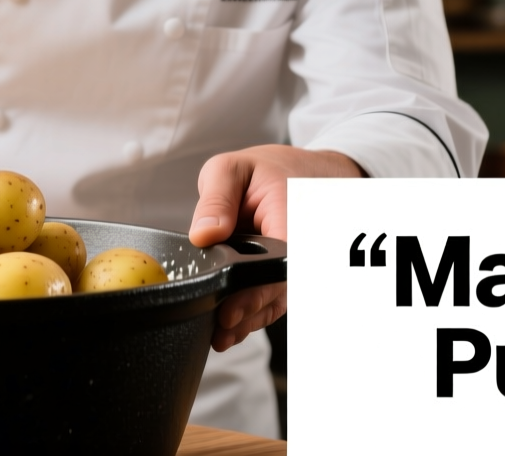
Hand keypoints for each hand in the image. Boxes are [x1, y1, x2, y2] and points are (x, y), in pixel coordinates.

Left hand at [188, 144, 363, 352]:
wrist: (294, 174)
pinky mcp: (285, 274)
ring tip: (222, 335)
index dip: (256, 293)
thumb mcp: (230, 170)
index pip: (279, 264)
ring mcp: (295, 263)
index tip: (231, 310)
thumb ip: (216, 200)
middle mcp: (300, 244)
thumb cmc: (266, 171)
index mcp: (292, 216)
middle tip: (221, 331)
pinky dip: (255, 312)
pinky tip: (232, 325)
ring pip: (279, 300)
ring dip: (251, 320)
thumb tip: (204, 234)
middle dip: (250, 313)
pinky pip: (275, 297)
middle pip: (280, 290)